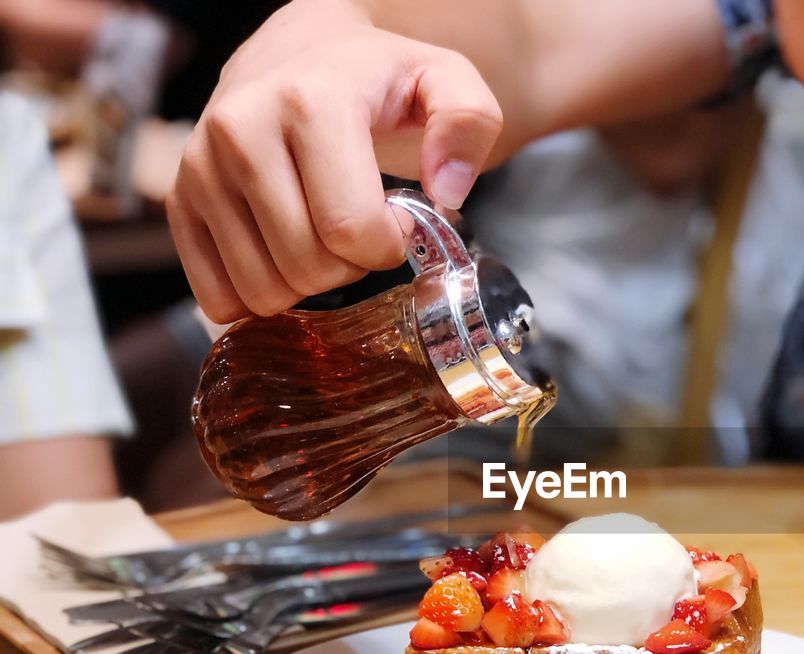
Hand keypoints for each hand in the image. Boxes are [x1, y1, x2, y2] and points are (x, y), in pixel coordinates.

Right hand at [166, 1, 502, 321]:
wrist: (300, 51)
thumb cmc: (376, 77)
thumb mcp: (444, 79)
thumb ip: (470, 121)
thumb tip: (445, 191)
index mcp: (309, 101)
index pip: (351, 229)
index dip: (389, 245)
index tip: (397, 220)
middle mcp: (239, 130)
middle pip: (307, 267)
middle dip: (350, 266)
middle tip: (360, 228)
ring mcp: (200, 167)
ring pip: (263, 290)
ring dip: (307, 284)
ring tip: (322, 235)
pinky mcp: (179, 200)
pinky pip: (217, 296)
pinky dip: (258, 296)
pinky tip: (284, 256)